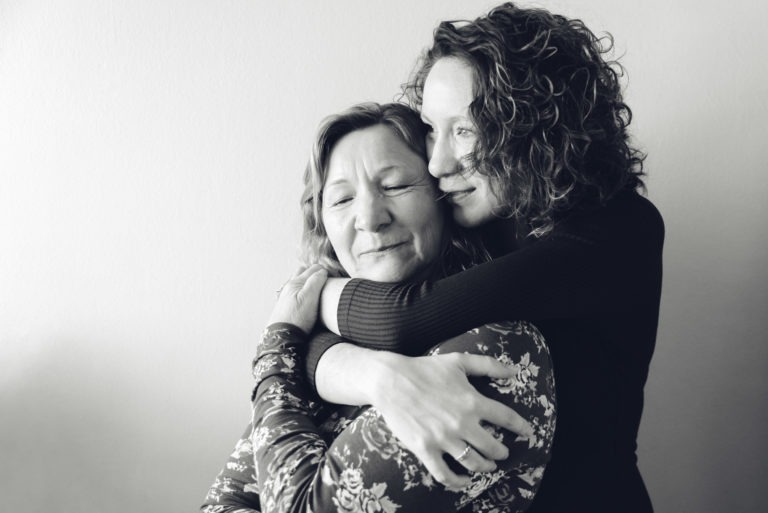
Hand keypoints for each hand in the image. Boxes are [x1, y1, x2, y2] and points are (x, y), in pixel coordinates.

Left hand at [267, 264, 327, 333]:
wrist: (282, 337)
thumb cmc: (297, 318)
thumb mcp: (310, 297)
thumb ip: (316, 281)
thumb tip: (322, 271)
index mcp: (295, 282)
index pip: (313, 269)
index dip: (325, 271)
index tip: (333, 278)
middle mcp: (289, 286)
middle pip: (303, 271)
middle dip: (315, 272)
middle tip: (326, 279)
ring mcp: (285, 296)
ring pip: (298, 281)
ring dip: (307, 280)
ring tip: (317, 287)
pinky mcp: (285, 306)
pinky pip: (294, 291)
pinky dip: (302, 289)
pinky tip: (305, 297)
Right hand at [370, 352, 533, 488]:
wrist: (390, 380)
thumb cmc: (425, 369)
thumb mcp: (459, 361)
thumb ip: (488, 365)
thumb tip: (513, 372)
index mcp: (472, 400)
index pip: (506, 418)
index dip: (521, 427)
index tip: (528, 433)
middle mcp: (462, 423)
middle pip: (493, 447)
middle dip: (502, 452)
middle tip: (503, 452)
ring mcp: (443, 439)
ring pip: (474, 463)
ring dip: (485, 467)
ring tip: (488, 466)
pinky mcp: (425, 449)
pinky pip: (446, 474)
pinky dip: (458, 482)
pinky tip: (464, 481)